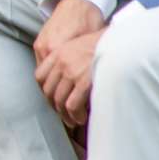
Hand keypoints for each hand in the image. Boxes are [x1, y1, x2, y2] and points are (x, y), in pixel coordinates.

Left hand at [32, 0, 106, 124]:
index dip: (44, 90)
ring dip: (65, 115)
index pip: (40, 76)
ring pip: (59, 100)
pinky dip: (75, 115)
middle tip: (63, 115)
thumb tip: (69, 79)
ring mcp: (71, 72)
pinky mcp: (83, 82)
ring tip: (73, 120)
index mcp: (57, 53)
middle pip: (48, 91)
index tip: (52, 99)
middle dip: (54, 106)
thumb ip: (69, 59)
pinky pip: (72, 105)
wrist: (119, 39)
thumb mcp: (79, 45)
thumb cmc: (104, 43)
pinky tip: (81, 118)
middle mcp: (61, 63)